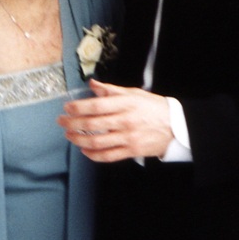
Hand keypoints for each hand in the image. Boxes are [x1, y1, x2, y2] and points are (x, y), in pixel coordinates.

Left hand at [57, 79, 172, 161]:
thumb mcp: (134, 93)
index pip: (96, 105)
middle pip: (92, 124)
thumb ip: (111, 90)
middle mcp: (125, 121)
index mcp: (125, 104)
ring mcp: (128, 138)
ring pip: (97, 142)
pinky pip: (108, 155)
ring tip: (69, 135)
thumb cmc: (154, 107)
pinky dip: (93, 155)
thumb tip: (93, 84)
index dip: (78, 107)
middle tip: (61, 122)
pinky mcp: (131, 151)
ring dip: (79, 139)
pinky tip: (84, 150)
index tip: (66, 108)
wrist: (177, 126)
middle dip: (72, 123)